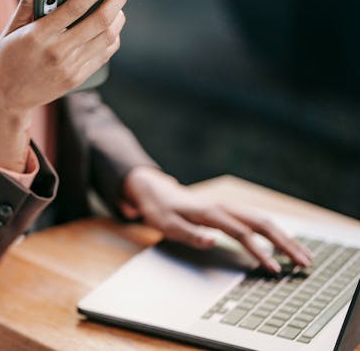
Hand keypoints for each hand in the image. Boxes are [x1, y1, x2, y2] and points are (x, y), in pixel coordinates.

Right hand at [0, 0, 126, 171]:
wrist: (7, 99)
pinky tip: (110, 28)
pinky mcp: (76, 78)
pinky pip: (103, 54)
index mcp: (39, 35)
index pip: (76, 6)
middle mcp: (58, 51)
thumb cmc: (7, 58)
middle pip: (99, 21)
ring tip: (116, 6)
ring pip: (106, 38)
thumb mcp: (11, 29)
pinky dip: (112, 38)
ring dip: (117, 18)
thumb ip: (26, 2)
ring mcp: (70, 67)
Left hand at [119, 166, 312, 272]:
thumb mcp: (167, 225)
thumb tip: (212, 242)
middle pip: (263, 224)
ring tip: (303, 256)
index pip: (242, 234)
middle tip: (304, 263)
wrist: (156, 191)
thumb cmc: (161, 210)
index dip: (260, 252)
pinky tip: (285, 244)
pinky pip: (257, 220)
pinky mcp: (230, 210)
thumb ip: (189, 234)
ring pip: (264, 221)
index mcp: (210, 212)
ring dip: (285, 238)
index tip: (275, 269)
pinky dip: (275, 233)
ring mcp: (229, 207)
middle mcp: (224, 207)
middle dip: (286, 244)